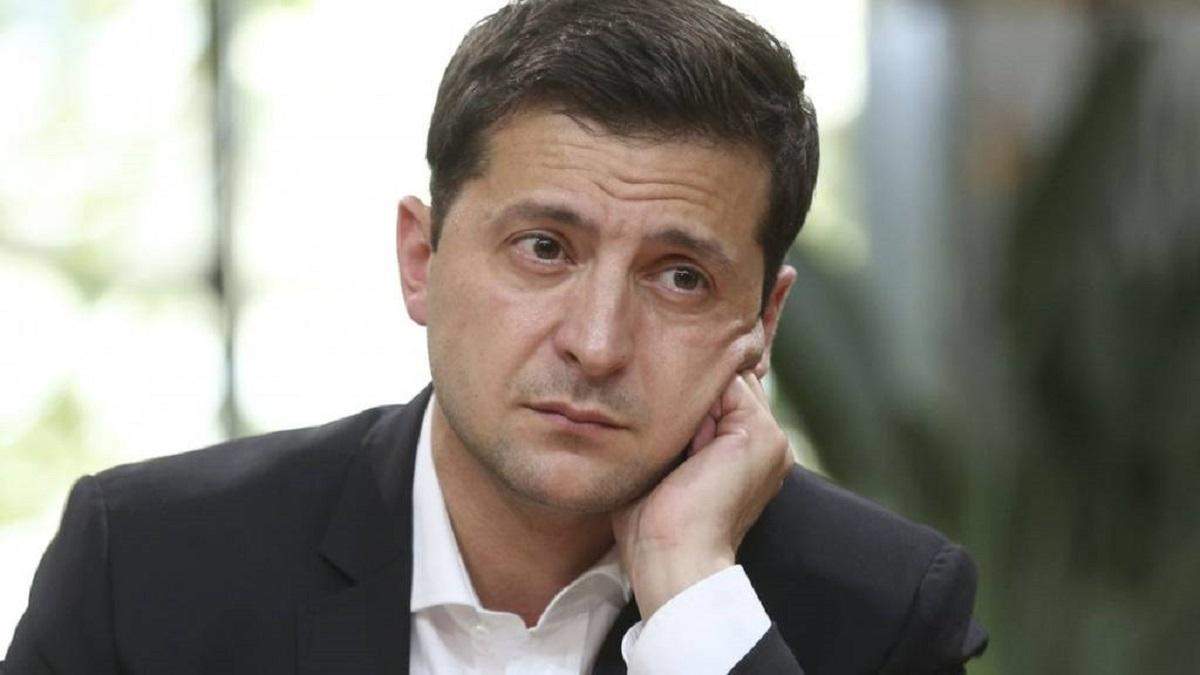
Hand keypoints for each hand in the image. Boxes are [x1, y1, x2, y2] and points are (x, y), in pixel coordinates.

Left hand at [611, 370, 794, 618]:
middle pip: (724, 382)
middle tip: (670, 445)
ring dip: (691, 401)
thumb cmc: (651, 527)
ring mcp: (770, 437)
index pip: (720, 393)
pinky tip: (688, 449)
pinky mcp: (761, 434)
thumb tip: (652, 392)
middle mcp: (766, 443)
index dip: (684, 397)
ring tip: (680, 452)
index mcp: (747, 454)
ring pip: (724, 378)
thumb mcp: (657, 466)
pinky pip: (726, 384)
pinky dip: (696, 405)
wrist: (672, 559)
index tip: (657, 431)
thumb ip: (668, 429)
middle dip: (689, 394)